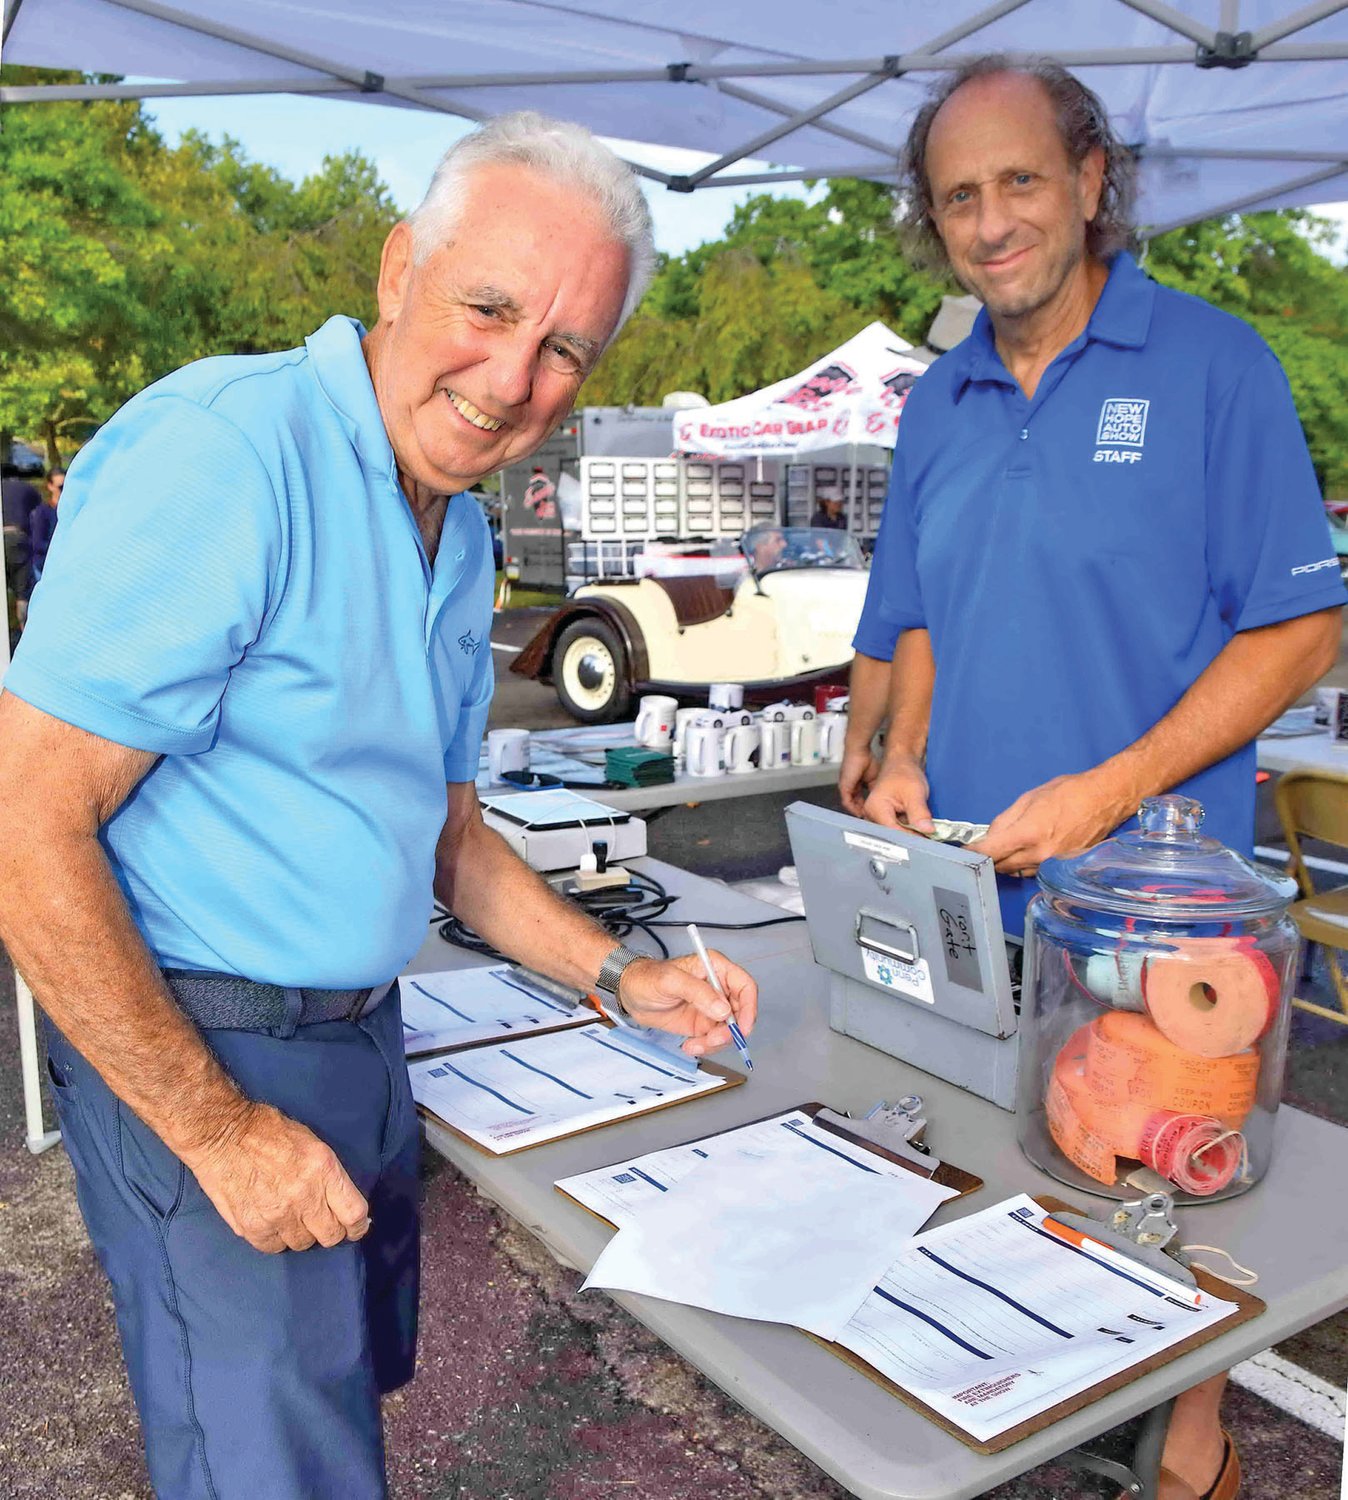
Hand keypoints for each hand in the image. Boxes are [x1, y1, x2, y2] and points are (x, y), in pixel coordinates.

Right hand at [184, 1101, 370, 1254]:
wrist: (222, 1134)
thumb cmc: (269, 1131)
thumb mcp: (312, 1144)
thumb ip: (328, 1175)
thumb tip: (341, 1200)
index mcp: (323, 1170)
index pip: (354, 1213)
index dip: (358, 1225)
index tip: (355, 1228)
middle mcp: (304, 1197)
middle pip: (331, 1235)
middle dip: (330, 1231)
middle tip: (321, 1222)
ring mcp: (277, 1215)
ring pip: (302, 1244)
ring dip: (300, 1234)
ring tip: (291, 1217)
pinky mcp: (252, 1227)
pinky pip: (273, 1247)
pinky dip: (275, 1239)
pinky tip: (271, 1222)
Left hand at [616, 951, 757, 1058]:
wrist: (628, 993)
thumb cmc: (646, 978)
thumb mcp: (671, 981)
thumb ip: (698, 992)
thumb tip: (723, 1010)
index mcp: (715, 968)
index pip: (745, 986)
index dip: (750, 1007)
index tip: (743, 1027)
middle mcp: (717, 987)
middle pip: (741, 1012)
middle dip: (730, 1030)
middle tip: (713, 1040)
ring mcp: (711, 1007)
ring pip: (728, 1030)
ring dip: (715, 1042)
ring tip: (694, 1044)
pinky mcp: (702, 1023)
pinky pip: (714, 1039)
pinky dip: (705, 1047)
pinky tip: (689, 1045)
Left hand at [838, 744, 880, 816]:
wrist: (859, 752)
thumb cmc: (866, 760)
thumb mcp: (874, 778)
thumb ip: (875, 788)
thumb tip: (881, 798)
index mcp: (856, 786)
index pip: (860, 802)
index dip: (867, 809)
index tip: (873, 815)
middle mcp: (849, 788)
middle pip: (854, 805)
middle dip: (862, 813)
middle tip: (869, 820)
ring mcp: (845, 788)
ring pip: (850, 806)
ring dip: (857, 813)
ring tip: (865, 820)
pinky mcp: (844, 787)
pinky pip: (847, 802)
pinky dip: (853, 809)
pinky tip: (860, 813)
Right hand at [863, 752, 933, 831]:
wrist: (903, 764)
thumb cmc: (905, 772)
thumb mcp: (915, 792)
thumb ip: (919, 813)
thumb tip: (927, 830)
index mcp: (875, 807)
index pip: (892, 831)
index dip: (910, 837)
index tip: (926, 839)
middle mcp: (872, 814)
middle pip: (892, 835)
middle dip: (910, 837)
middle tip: (927, 838)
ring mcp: (878, 817)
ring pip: (895, 834)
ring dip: (910, 834)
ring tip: (923, 832)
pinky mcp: (885, 819)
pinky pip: (897, 830)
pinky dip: (909, 830)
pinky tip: (918, 828)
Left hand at [967, 770, 1135, 876]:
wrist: (1105, 799)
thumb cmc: (1069, 792)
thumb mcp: (1029, 798)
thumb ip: (1005, 821)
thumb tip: (990, 837)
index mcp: (1028, 833)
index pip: (990, 851)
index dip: (971, 854)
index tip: (959, 855)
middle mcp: (1039, 854)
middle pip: (1000, 866)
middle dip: (988, 857)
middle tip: (981, 848)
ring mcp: (1052, 864)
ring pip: (1015, 871)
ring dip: (1005, 862)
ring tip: (1005, 846)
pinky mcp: (1061, 868)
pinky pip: (1032, 871)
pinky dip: (1022, 864)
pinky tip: (1024, 851)